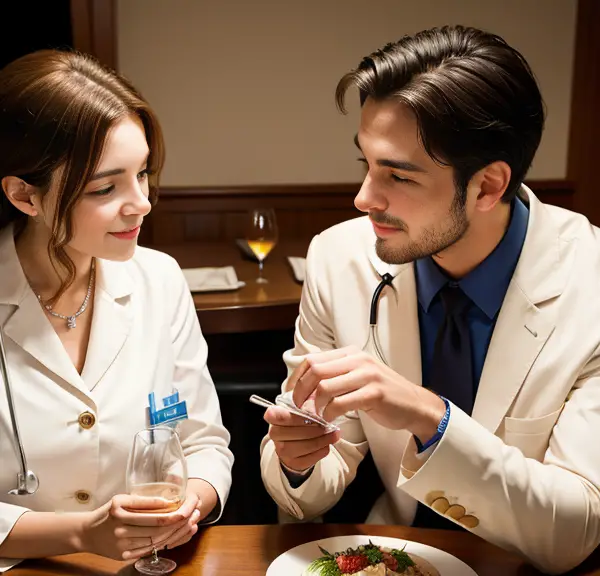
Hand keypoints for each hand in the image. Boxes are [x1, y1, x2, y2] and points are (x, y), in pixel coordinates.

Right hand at [81, 492, 199, 560]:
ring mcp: (122, 545)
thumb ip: (142, 501)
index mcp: (120, 511)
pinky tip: (173, 536)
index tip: (185, 508)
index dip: (172, 513)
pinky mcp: (124, 555)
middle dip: (177, 523)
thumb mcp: (121, 500)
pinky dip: (163, 543)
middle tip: (192, 516)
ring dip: (174, 533)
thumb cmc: (108, 513)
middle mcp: (120, 529)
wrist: (87, 534)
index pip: (153, 515)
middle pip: (157, 529)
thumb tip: (167, 501)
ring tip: (187, 525)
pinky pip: (149, 549)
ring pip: (155, 540)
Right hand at [265, 405, 339, 471]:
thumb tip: (317, 404)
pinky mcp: (293, 463)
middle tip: (327, 425)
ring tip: (333, 434)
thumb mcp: (302, 405)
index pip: (274, 415)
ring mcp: (282, 450)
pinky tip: (328, 443)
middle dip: (312, 429)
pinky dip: (321, 450)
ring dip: (320, 440)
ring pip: (301, 447)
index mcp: (274, 416)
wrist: (297, 439)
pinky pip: (308, 459)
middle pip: (291, 432)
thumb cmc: (300, 419)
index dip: (288, 415)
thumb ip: (307, 402)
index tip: (305, 413)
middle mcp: (275, 434)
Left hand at [290, 346, 445, 438]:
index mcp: (350, 353)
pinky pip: (341, 403)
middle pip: (316, 370)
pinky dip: (330, 414)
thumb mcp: (356, 377)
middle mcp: (358, 359)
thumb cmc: (381, 394)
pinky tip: (331, 420)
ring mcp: (367, 375)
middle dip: (302, 391)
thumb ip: (334, 377)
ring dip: (316, 405)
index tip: (292, 394)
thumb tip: (304, 389)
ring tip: (317, 415)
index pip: (312, 359)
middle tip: (300, 408)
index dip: (297, 378)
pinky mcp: (374, 393)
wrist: (414, 404)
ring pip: (326, 386)